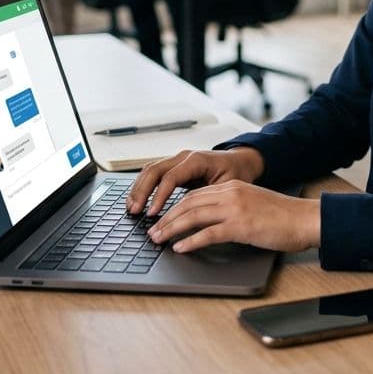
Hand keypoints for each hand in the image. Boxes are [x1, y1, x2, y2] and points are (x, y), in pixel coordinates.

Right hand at [127, 147, 263, 215]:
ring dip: (138, 188)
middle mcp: (184, 157)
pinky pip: (153, 173)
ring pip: (150, 170)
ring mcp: (178, 160)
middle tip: (134, 211)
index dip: (159, 196)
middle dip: (142, 191)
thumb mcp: (228, 186)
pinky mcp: (174, 166)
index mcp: (197, 160)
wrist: (241, 162)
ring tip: (131, 207)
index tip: (152, 213)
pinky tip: (137, 200)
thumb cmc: (237, 173)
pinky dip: (142, 186)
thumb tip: (192, 216)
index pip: (171, 177)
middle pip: (154, 170)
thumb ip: (209, 198)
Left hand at [149, 181, 320, 253]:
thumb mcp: (253, 204)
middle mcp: (231, 193)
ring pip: (193, 216)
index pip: (195, 195)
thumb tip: (210, 223)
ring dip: (172, 228)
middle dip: (166, 218)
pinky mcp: (241, 226)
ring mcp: (235, 209)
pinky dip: (191, 241)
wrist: (305, 219)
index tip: (161, 218)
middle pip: (188, 203)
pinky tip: (180, 248)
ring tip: (158, 239)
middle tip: (152, 231)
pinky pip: (208, 233)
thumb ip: (232, 207)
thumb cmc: (283, 216)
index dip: (174, 207)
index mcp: (233, 186)